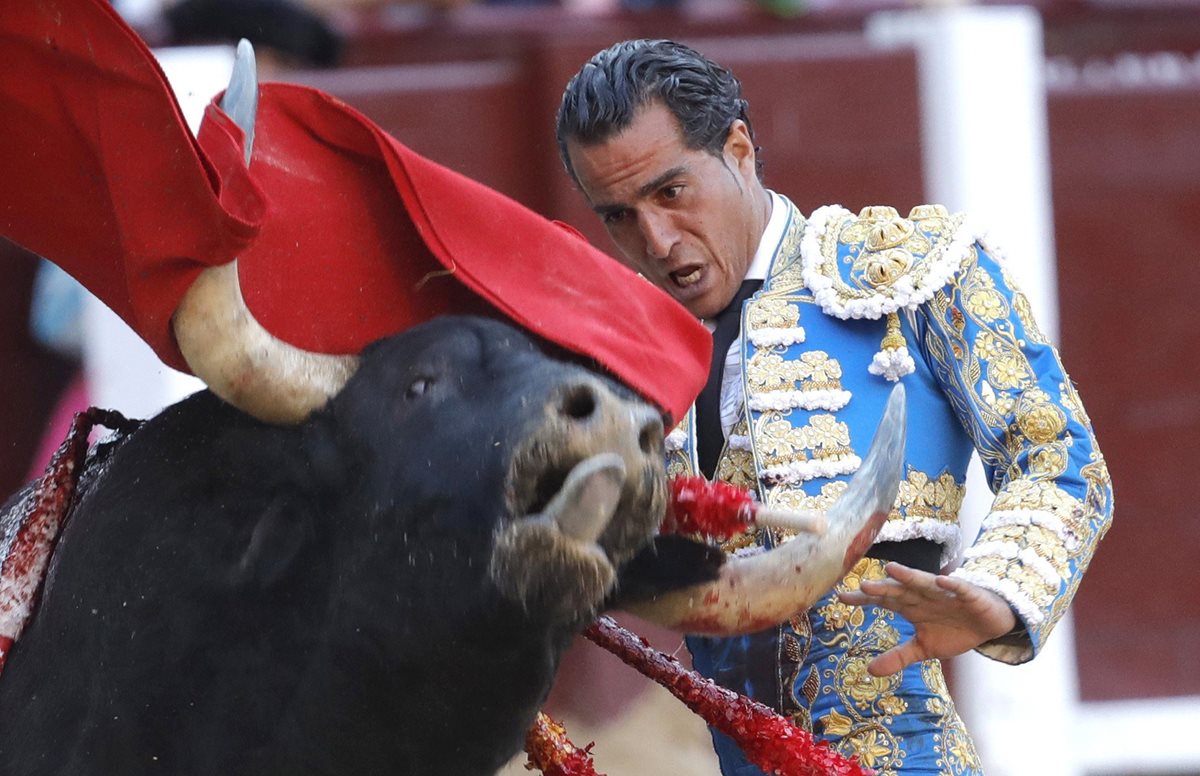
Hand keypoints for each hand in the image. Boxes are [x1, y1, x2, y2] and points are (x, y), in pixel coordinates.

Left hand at [836, 562, 1016, 676]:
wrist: (990, 625)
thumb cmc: (954, 630)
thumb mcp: (924, 648)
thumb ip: (898, 656)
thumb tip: (868, 670)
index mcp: (910, 607)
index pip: (882, 600)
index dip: (864, 599)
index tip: (840, 597)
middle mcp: (923, 595)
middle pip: (899, 590)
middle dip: (883, 588)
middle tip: (863, 585)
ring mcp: (945, 593)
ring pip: (924, 583)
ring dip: (909, 577)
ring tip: (892, 569)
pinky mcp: (968, 594)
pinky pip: (959, 588)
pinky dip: (952, 585)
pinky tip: (942, 580)